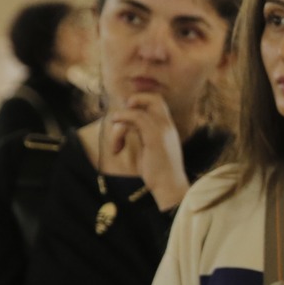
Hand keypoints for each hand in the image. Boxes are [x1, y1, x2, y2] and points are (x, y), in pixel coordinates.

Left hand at [103, 92, 189, 209]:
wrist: (169, 186)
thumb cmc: (159, 173)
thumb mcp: (150, 150)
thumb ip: (142, 137)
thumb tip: (127, 129)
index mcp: (167, 128)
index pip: (158, 103)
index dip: (142, 103)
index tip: (127, 116)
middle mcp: (167, 125)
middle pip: (154, 98)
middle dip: (135, 100)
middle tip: (122, 115)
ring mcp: (162, 130)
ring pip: (140, 109)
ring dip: (121, 117)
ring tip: (114, 134)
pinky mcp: (154, 137)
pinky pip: (137, 117)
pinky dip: (123, 121)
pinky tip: (116, 140)